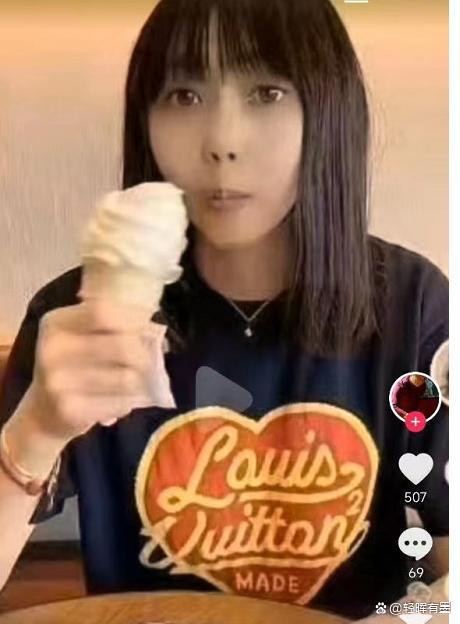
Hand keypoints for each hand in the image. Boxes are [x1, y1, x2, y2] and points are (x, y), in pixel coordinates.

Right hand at [22, 300, 174, 443]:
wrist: (41, 414)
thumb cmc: (71, 369)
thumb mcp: (78, 338)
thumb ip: (110, 327)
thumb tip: (153, 327)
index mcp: (56, 324)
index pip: (103, 312)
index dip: (133, 318)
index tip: (147, 327)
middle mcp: (53, 349)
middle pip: (121, 344)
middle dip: (145, 354)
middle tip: (151, 361)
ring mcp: (59, 381)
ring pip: (127, 377)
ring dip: (142, 382)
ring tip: (138, 383)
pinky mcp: (70, 410)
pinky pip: (121, 402)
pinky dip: (131, 402)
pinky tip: (124, 401)